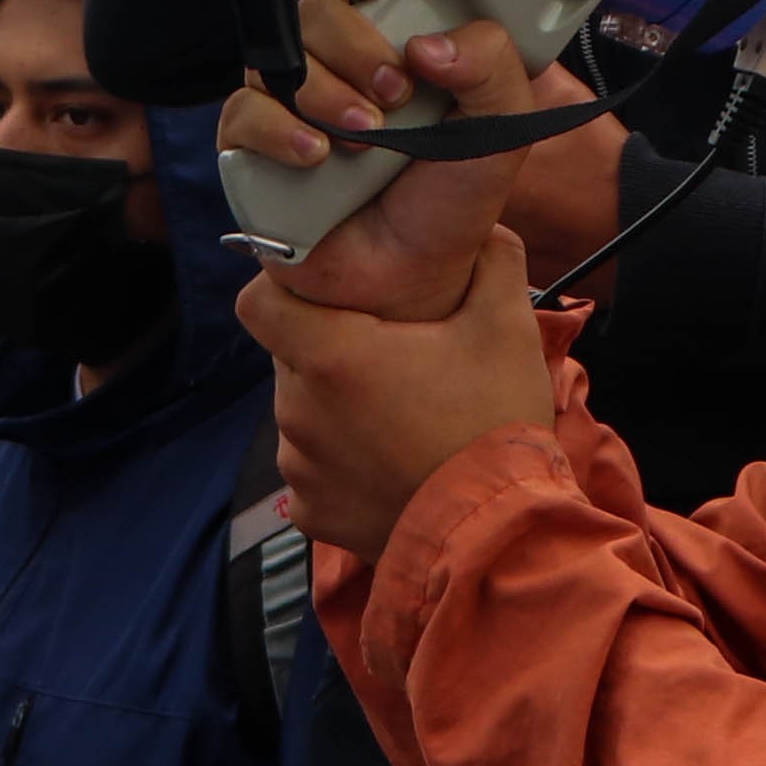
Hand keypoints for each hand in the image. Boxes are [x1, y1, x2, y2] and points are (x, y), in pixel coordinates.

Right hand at [216, 0, 593, 321]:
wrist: (414, 273)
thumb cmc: (451, 196)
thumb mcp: (501, 127)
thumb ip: (492, 67)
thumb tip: (431, 43)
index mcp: (393, 40)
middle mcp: (337, 62)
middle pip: (316, 10)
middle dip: (356, 46)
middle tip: (395, 94)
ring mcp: (291, 100)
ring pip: (278, 56)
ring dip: (325, 92)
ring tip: (366, 140)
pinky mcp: (255, 144)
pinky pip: (243, 111)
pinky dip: (280, 130)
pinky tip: (317, 156)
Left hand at [241, 231, 557, 552]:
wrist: (496, 537)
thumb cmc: (494, 424)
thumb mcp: (508, 327)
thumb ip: (492, 260)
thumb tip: (483, 229)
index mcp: (330, 357)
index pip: (257, 301)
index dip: (285, 289)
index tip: (328, 294)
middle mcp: (297, 410)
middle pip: (291, 358)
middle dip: (333, 351)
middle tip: (397, 359)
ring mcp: (299, 468)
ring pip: (304, 414)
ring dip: (339, 410)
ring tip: (402, 420)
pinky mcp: (312, 514)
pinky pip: (314, 473)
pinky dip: (344, 466)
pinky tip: (392, 467)